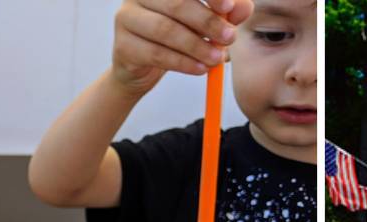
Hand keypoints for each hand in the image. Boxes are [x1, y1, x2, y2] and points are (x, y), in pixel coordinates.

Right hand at [111, 0, 253, 93]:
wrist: (142, 69)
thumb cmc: (177, 37)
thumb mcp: (204, 24)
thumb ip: (224, 14)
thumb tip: (243, 8)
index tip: (228, 7)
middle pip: (176, 4)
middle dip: (207, 22)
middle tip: (229, 38)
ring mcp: (126, 19)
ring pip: (166, 30)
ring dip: (197, 46)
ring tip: (217, 59)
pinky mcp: (123, 46)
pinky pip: (157, 54)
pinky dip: (183, 63)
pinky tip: (201, 69)